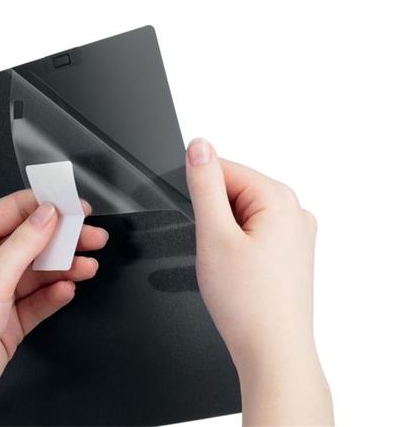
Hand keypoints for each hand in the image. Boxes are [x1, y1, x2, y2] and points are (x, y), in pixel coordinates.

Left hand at [0, 190, 107, 424]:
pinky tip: (66, 290)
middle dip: (64, 238)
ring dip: (65, 267)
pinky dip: (55, 294)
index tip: (76, 207)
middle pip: (33, 240)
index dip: (47, 206)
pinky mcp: (10, 319)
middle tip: (93, 236)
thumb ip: (23, 244)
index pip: (14, 211)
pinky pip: (39, 299)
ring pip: (40, 270)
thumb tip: (48, 214)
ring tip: (87, 266)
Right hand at [185, 138, 332, 424]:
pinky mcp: (290, 253)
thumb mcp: (213, 234)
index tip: (200, 227)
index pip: (223, 169)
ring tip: (228, 268)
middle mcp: (295, 211)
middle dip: (213, 218)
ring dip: (224, 235)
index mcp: (279, 198)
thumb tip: (199, 146)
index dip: (200, 197)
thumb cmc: (248, 302)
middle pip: (233, 191)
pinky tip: (238, 274)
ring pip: (241, 215)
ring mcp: (296, 233)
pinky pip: (253, 233)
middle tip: (214, 252)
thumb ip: (204, 184)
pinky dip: (237, 247)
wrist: (272, 351)